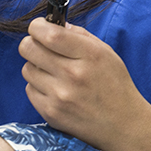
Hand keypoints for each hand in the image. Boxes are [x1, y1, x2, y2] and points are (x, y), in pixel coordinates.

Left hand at [19, 18, 150, 150]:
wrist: (123, 126)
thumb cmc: (115, 86)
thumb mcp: (106, 54)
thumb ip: (79, 36)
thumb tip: (54, 25)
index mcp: (89, 55)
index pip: (49, 34)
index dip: (37, 27)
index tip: (39, 28)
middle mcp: (73, 75)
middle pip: (29, 49)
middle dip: (31, 44)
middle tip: (41, 49)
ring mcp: (60, 96)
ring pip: (27, 69)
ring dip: (36, 68)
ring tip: (53, 74)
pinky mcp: (51, 113)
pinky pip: (29, 90)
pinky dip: (38, 87)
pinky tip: (54, 90)